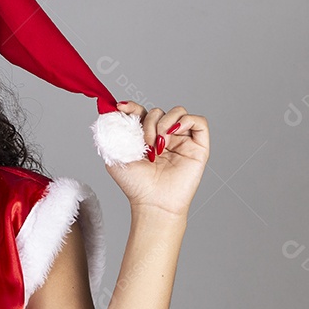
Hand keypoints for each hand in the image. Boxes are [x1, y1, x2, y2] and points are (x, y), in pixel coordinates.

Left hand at [106, 102, 209, 216]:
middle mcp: (164, 136)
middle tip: (145, 144)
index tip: (121, 107)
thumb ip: (113, 133)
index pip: (142, 112)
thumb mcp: (115, 155)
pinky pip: (198, 121)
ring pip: (178, 112)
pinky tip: (172, 136)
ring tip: (158, 145)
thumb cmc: (135, 184)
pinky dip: (184, 121)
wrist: (152, 201)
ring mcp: (182, 140)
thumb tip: (110, 111)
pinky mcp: (198, 146)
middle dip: (148, 123)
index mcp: (145, 137)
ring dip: (164, 123)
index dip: (133, 106)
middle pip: (158, 111)